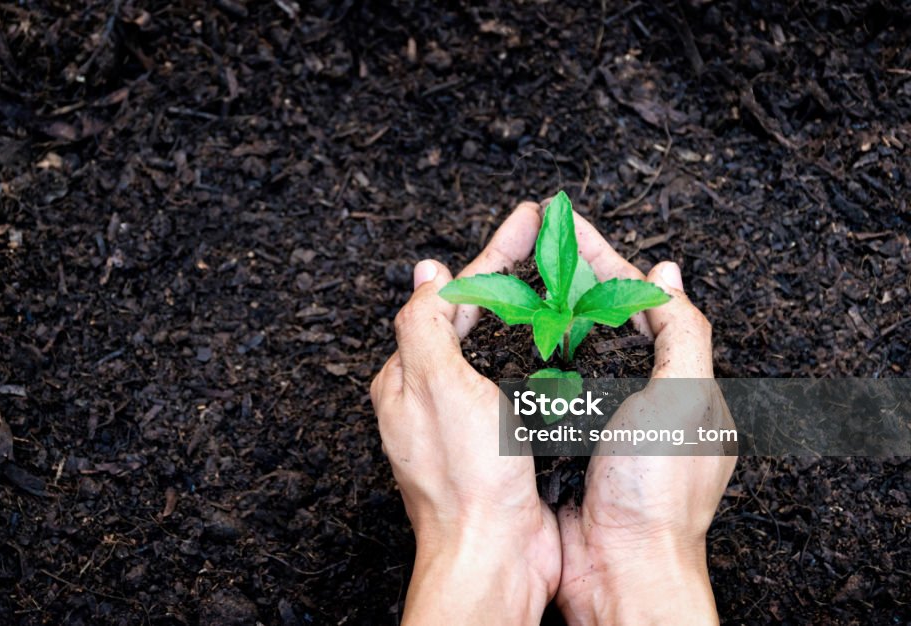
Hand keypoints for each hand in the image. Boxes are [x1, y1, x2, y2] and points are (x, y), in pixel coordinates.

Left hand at [370, 202, 559, 624]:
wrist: (493, 556)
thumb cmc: (466, 479)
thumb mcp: (436, 385)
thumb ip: (425, 323)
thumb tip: (427, 271)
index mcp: (408, 377)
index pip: (448, 296)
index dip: (493, 253)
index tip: (530, 220)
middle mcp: (427, 397)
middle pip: (467, 317)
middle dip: (505, 274)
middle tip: (544, 240)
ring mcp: (459, 423)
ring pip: (489, 349)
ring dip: (518, 312)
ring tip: (548, 281)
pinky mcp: (489, 447)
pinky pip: (509, 385)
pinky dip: (531, 356)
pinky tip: (549, 350)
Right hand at [554, 213, 736, 624]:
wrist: (620, 565)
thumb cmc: (658, 490)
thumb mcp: (684, 399)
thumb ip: (681, 333)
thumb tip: (667, 273)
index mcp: (677, 383)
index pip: (640, 302)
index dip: (603, 259)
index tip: (565, 227)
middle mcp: (641, 398)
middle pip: (604, 322)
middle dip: (571, 280)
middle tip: (532, 246)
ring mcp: (601, 422)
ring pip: (571, 353)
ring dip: (546, 317)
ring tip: (515, 281)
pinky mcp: (566, 445)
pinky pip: (546, 391)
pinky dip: (527, 364)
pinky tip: (505, 344)